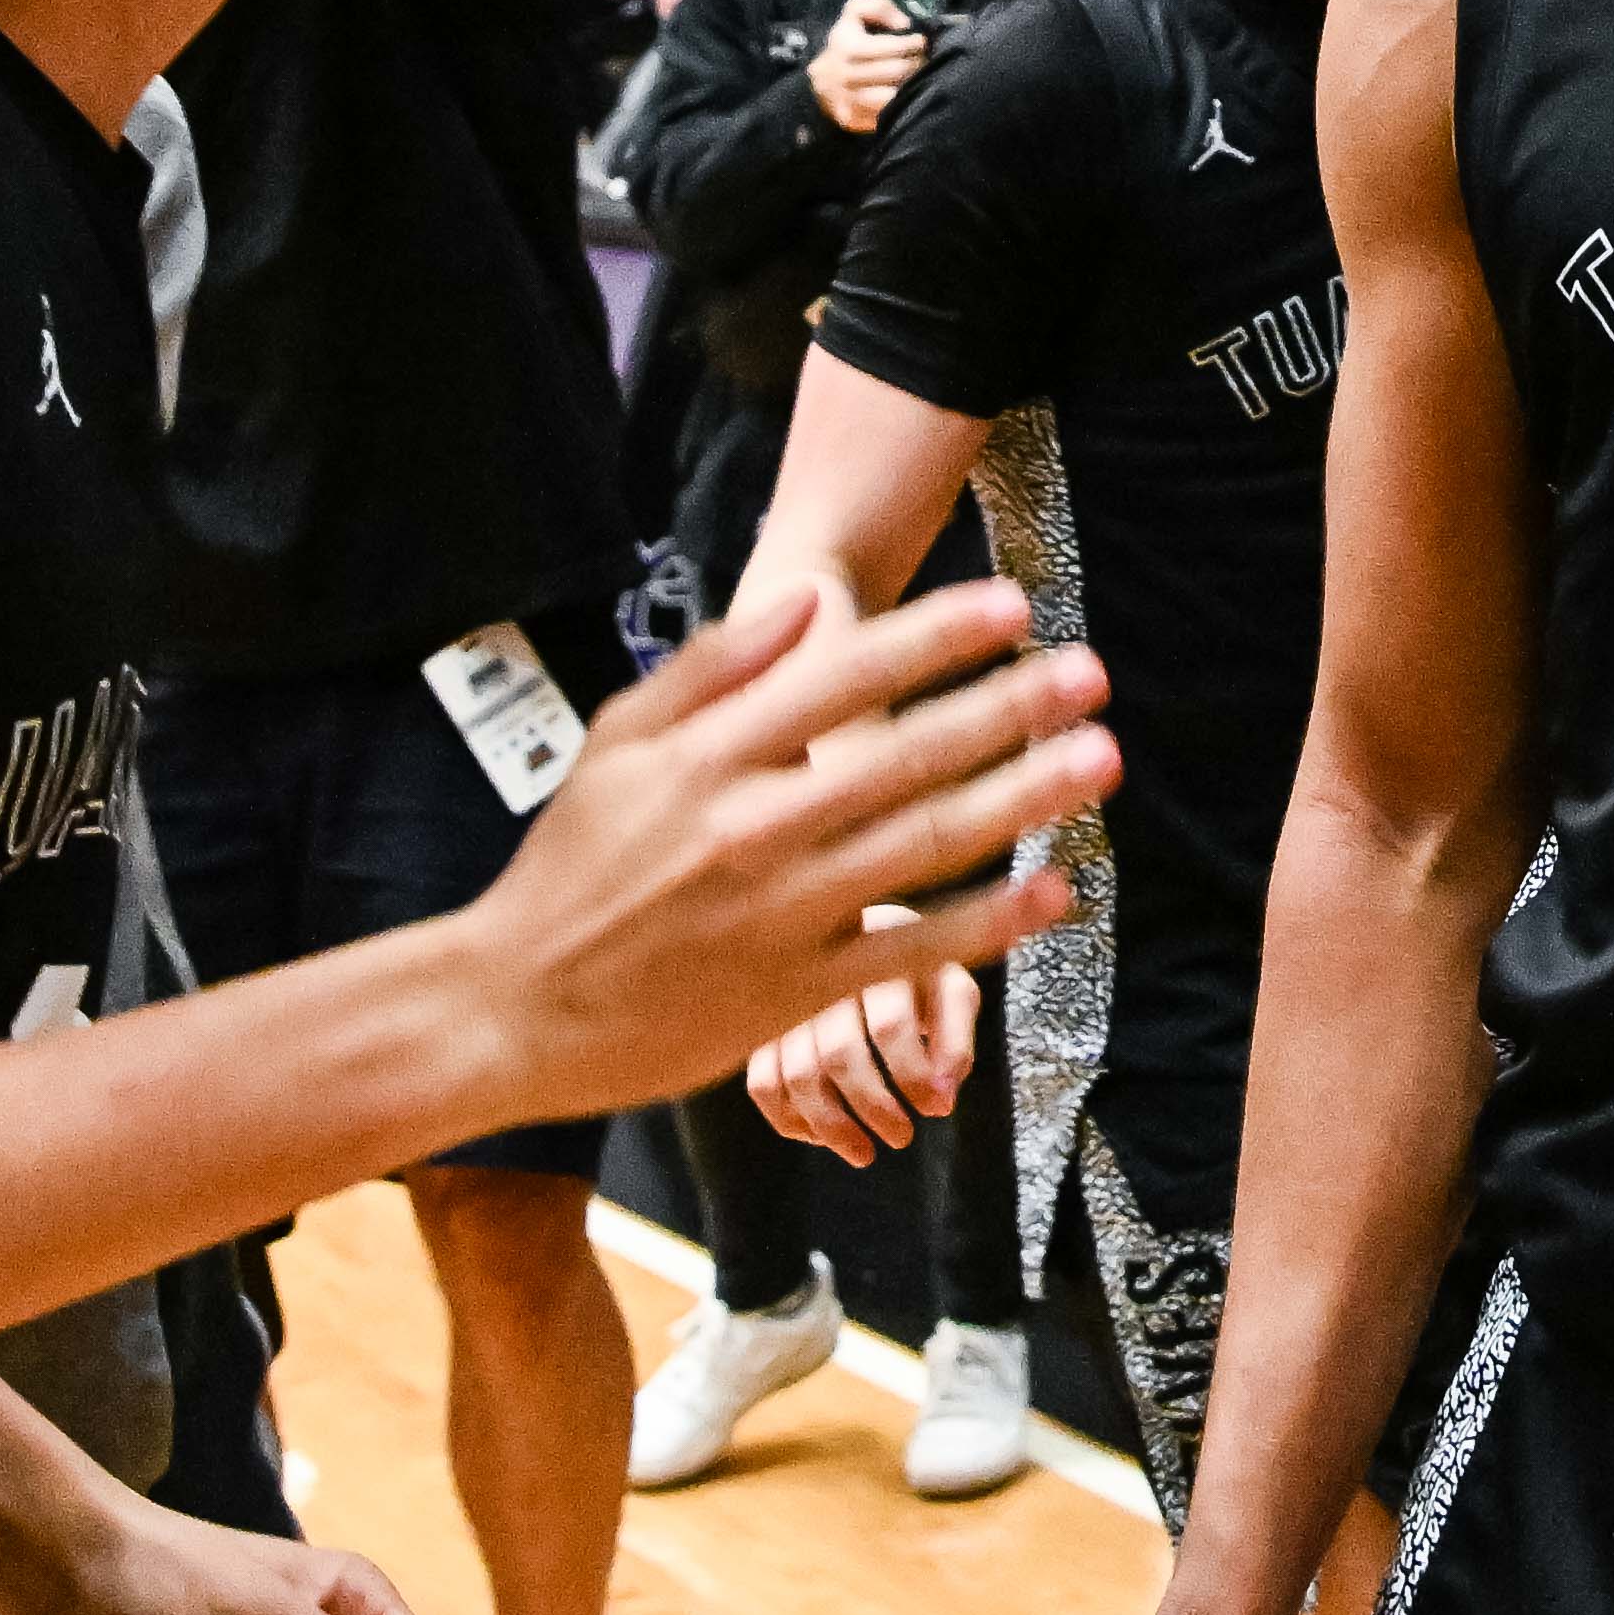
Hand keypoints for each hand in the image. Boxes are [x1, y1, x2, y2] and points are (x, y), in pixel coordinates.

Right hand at [454, 578, 1106, 1121]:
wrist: (515, 1008)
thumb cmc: (569, 868)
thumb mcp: (618, 742)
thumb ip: (713, 669)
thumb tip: (804, 606)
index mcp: (708, 756)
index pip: (842, 676)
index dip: (935, 638)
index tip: (1012, 607)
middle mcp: (753, 827)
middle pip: (907, 756)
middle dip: (1009, 709)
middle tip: (1090, 673)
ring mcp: (781, 913)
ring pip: (924, 845)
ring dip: (1023, 798)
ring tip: (1099, 757)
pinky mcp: (795, 992)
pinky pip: (911, 950)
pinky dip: (988, 924)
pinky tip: (1054, 892)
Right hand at [751, 925, 982, 1165]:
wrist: (860, 943)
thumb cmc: (913, 978)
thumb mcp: (949, 992)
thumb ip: (955, 1042)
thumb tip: (941, 1101)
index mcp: (877, 954)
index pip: (889, 1024)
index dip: (913, 1075)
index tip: (936, 1109)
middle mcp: (822, 972)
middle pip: (838, 1053)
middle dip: (874, 1106)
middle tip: (902, 1137)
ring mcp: (785, 1000)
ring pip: (795, 1074)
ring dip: (830, 1125)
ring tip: (863, 1152)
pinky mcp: (762, 1029)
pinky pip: (761, 1083)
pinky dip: (787, 1119)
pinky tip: (818, 1137)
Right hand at [805, 0, 927, 132]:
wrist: (823, 81)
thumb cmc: (847, 44)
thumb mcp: (855, 15)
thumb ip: (878, 6)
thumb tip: (903, 23)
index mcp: (846, 46)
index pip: (891, 46)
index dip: (912, 43)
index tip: (919, 42)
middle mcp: (845, 74)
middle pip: (896, 71)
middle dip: (915, 63)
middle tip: (921, 59)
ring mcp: (848, 99)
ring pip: (893, 95)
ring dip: (910, 85)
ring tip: (914, 76)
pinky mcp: (852, 118)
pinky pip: (885, 113)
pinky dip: (899, 103)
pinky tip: (903, 93)